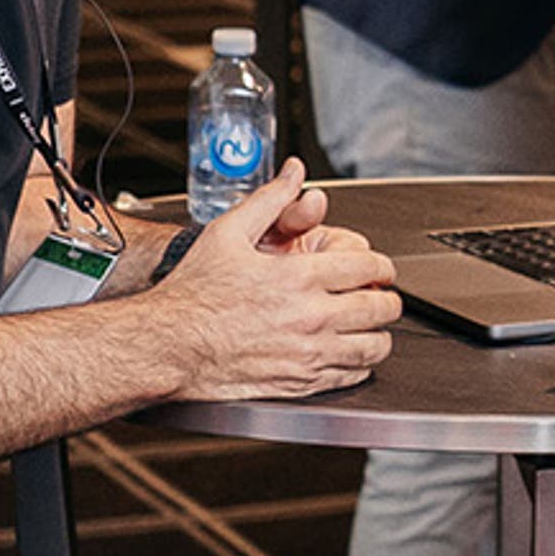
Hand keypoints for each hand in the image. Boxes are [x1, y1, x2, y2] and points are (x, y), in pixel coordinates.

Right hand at [152, 163, 397, 399]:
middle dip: (387, 298)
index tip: (379, 269)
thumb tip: (294, 173)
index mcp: (299, 277)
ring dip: (378, 333)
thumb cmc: (192, 294)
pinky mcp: (300, 382)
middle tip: (380, 295)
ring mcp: (308, 353)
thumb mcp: (228, 232)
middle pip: (380, 308)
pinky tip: (348, 352)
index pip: (369, 268)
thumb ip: (270, 200)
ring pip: (374, 346)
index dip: (382, 266)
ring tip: (369, 325)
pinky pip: (352, 375)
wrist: (167, 346)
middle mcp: (310, 317)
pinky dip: (360, 363)